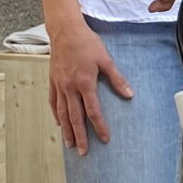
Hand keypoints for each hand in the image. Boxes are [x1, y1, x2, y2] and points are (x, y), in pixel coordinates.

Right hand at [46, 22, 130, 153]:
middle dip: (80, 136)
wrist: (65, 30)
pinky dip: (56, 114)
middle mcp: (70, 87)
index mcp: (84, 83)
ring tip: (70, 144)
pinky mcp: (53, 81)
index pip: (93, 111)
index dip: (99, 126)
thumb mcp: (105, 59)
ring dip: (67, 130)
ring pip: (62, 113)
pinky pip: (53, 102)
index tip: (104, 139)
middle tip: (84, 152)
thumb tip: (129, 94)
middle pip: (75, 117)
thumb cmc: (86, 43)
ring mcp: (59, 85)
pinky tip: (59, 123)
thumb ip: (117, 79)